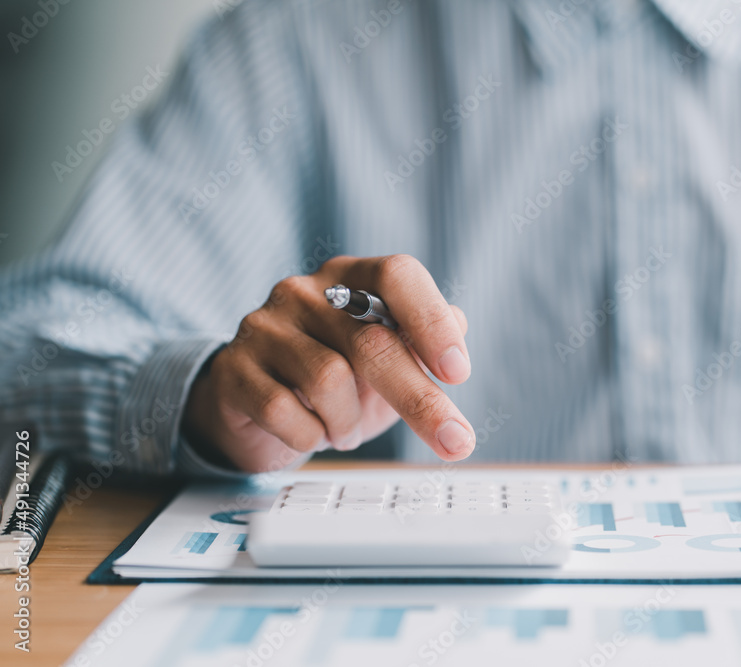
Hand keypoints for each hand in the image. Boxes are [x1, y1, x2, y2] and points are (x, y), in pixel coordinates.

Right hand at [181, 254, 473, 472]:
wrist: (255, 410)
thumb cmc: (335, 379)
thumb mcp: (388, 362)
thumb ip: (422, 344)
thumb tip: (459, 324)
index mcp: (352, 277)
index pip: (397, 275)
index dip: (432, 320)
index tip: (457, 372)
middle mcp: (305, 292)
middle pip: (372, 341)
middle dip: (420, 400)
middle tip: (455, 441)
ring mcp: (264, 326)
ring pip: (329, 380)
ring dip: (349, 421)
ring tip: (344, 428)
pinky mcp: (233, 368)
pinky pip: (284, 411)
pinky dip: (310, 436)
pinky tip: (311, 432)